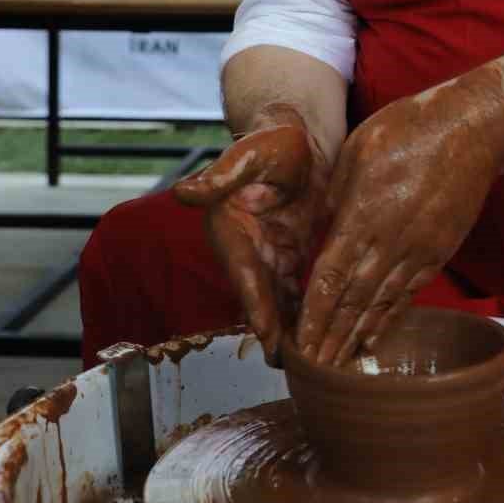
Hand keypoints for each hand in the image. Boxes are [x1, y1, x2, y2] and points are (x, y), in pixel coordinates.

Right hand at [173, 116, 327, 364]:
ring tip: (305, 365)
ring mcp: (269, 253)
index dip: (255, 304)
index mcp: (229, 227)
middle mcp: (245, 247)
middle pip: (259, 295)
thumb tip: (183, 192)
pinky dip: (304, 312)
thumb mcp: (249, 153)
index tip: (267, 333)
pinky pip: (295, 289)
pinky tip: (320, 338)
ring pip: (277, 299)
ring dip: (287, 330)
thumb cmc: (271, 139)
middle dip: (272, 331)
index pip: (243, 272)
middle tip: (288, 366)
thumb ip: (222, 175)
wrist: (296, 136)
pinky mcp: (291, 254)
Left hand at [296, 67, 503, 365]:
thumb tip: (315, 235)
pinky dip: (388, 319)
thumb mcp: (355, 153)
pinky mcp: (439, 251)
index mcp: (363, 214)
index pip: (329, 278)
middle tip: (311, 370)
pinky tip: (373, 338)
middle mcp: (390, 241)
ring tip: (337, 367)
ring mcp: (418, 250)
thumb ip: (334, 199)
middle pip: (353, 301)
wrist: (470, 130)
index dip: (313, 316)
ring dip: (356, 338)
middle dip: (330, 339)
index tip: (298, 343)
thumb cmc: (406, 129)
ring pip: (381, 304)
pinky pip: (408, 294)